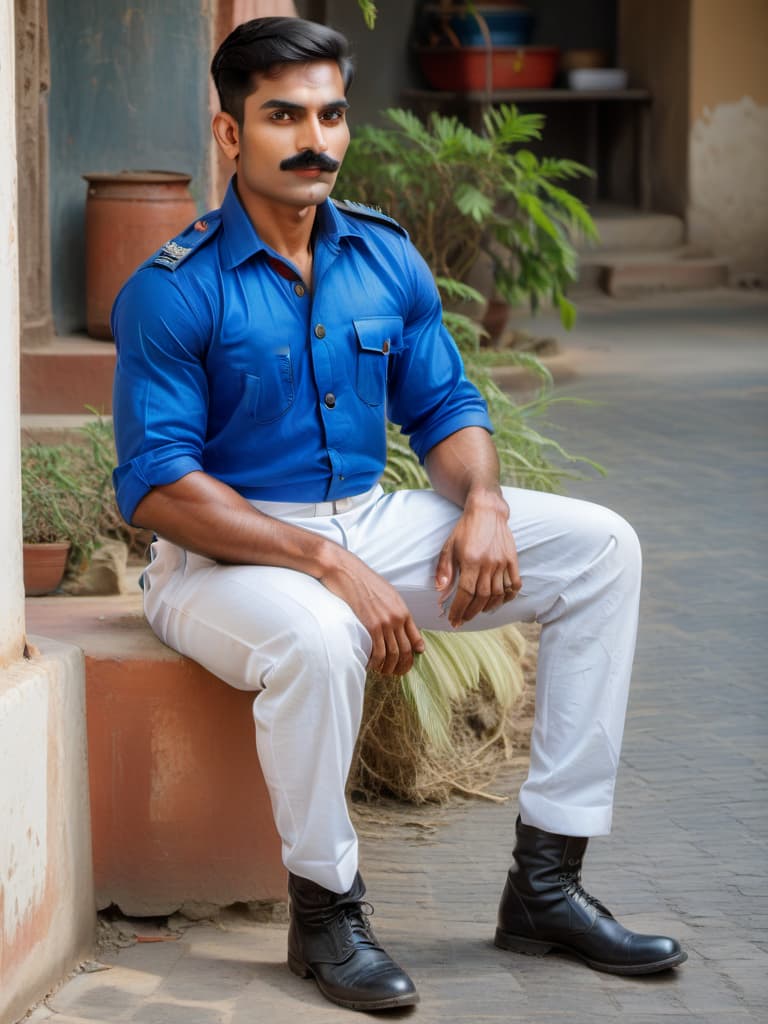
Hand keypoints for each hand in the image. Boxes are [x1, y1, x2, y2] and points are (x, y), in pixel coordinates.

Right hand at [319, 550, 424, 675]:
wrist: (346, 571)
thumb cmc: (363, 580)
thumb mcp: (386, 592)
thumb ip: (395, 608)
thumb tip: (399, 621)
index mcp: (403, 609)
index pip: (415, 638)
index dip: (414, 654)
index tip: (410, 662)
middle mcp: (398, 617)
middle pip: (406, 650)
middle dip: (403, 666)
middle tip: (396, 673)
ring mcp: (386, 622)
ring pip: (394, 654)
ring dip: (389, 667)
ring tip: (382, 671)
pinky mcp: (372, 625)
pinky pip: (379, 652)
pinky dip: (377, 663)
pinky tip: (371, 665)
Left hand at [435, 491, 520, 627]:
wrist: (487, 511)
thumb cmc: (465, 529)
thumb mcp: (449, 546)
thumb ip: (444, 569)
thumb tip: (440, 591)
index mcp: (471, 560)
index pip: (465, 593)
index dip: (459, 609)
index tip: (454, 620)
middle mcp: (489, 563)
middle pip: (482, 597)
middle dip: (471, 612)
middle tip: (463, 620)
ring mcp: (503, 562)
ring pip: (498, 593)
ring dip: (487, 607)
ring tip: (478, 612)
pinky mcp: (513, 560)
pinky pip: (514, 584)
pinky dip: (509, 596)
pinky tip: (499, 602)